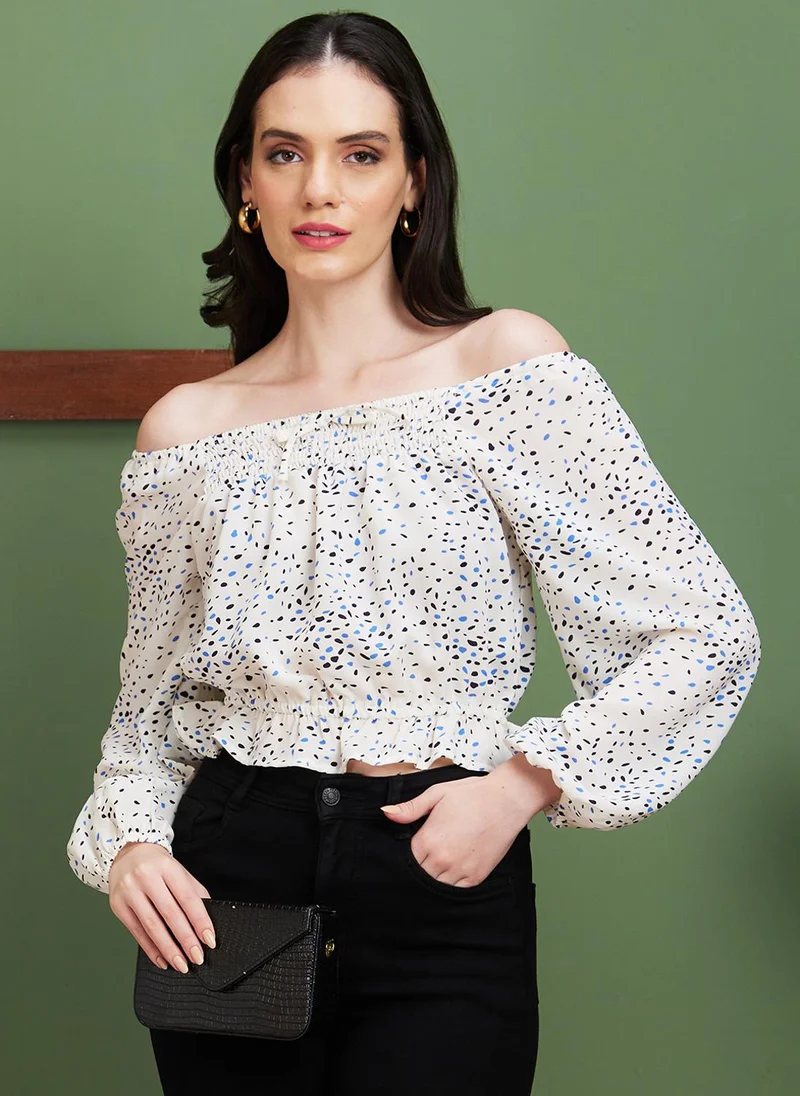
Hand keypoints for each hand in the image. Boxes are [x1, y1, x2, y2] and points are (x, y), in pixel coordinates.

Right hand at [108, 841, 216, 972]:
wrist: (127, 853)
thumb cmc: (157, 865)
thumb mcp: (179, 871)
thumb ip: (194, 892)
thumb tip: (208, 920)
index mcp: (167, 867)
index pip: (187, 898)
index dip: (200, 921)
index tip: (209, 940)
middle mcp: (146, 878)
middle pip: (169, 914)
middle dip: (186, 939)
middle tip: (197, 957)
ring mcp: (129, 892)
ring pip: (152, 926)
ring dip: (168, 949)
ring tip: (181, 964)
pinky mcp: (117, 906)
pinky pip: (136, 932)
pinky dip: (151, 949)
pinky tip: (162, 960)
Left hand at [381, 772, 534, 886]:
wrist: (506, 800)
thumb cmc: (471, 794)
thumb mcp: (436, 794)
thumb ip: (410, 808)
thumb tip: (385, 813)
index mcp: (428, 840)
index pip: (406, 860)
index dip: (406, 855)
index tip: (412, 849)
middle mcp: (442, 860)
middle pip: (419, 875)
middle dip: (418, 868)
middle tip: (424, 857)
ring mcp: (460, 871)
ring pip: (435, 886)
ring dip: (433, 877)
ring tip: (438, 863)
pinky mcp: (476, 877)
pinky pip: (455, 890)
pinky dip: (450, 883)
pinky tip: (450, 871)